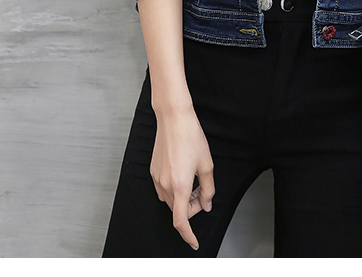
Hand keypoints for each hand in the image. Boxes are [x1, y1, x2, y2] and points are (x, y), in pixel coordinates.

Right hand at [150, 105, 214, 249]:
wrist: (173, 119)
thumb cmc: (191, 137)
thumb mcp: (207, 164)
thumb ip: (208, 189)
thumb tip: (206, 203)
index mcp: (180, 186)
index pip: (181, 221)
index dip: (188, 235)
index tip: (194, 242)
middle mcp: (165, 185)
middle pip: (177, 210)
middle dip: (191, 208)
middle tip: (203, 193)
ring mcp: (156, 178)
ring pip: (170, 201)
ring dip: (182, 199)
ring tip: (194, 182)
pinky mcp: (153, 171)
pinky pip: (163, 189)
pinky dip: (174, 190)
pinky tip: (183, 174)